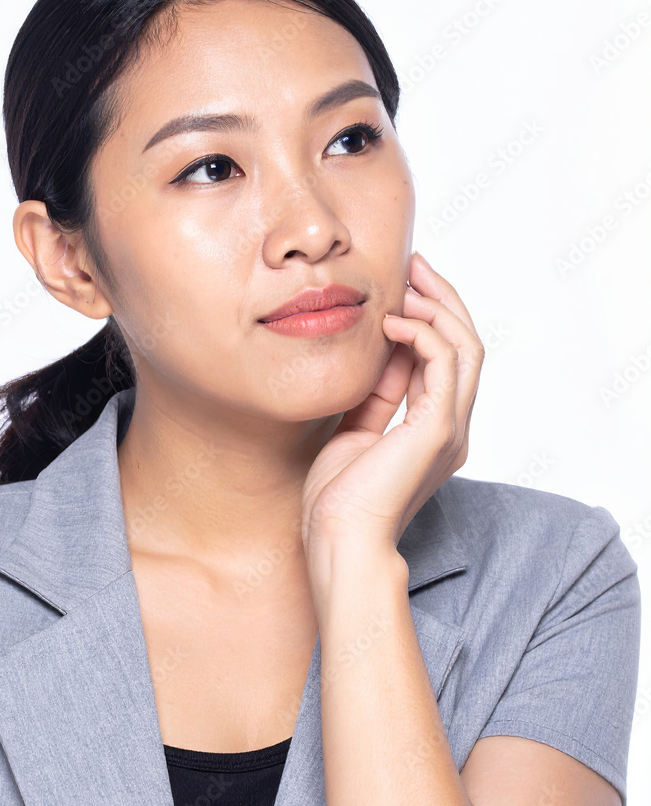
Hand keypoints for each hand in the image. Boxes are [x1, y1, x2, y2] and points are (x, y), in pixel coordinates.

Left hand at [300, 251, 484, 591]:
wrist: (338, 540)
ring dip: (438, 308)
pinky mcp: (437, 430)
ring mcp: (449, 428)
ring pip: (466, 348)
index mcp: (433, 428)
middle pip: (466, 345)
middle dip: (442, 300)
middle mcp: (451, 425)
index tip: (404, 285)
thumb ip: (375, 393)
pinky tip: (392, 322)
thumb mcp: (356, 429)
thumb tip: (378, 348)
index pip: (446, 358)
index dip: (430, 316)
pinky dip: (423, 334)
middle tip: (415, 265)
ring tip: (406, 283)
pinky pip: (445, 364)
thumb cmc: (338, 497)